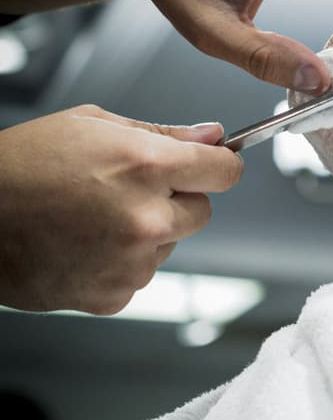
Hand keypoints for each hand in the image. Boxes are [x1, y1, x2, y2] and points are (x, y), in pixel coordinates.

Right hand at [0, 106, 242, 314]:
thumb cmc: (21, 166)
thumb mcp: (91, 124)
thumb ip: (162, 132)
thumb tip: (211, 135)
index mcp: (145, 166)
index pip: (225, 171)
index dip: (218, 164)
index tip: (211, 164)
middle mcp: (145, 217)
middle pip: (203, 211)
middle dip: (177, 199)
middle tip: (128, 189)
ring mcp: (132, 262)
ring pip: (171, 244)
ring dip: (148, 232)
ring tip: (94, 215)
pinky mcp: (114, 295)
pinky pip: (142, 274)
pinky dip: (123, 262)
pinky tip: (86, 243)